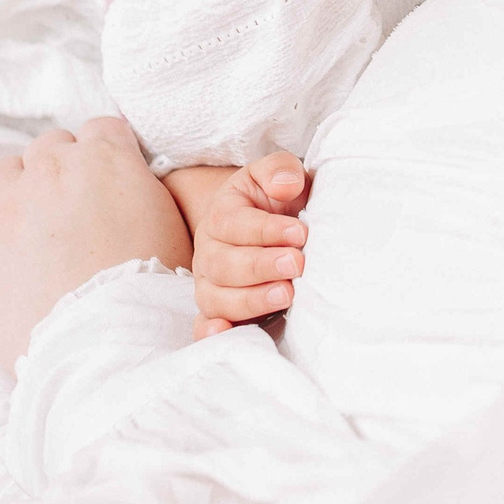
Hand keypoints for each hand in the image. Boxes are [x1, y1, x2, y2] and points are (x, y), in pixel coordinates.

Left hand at [0, 118, 193, 371]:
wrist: (105, 342)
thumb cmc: (150, 290)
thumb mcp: (171, 224)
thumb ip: (142, 191)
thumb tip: (129, 187)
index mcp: (106, 158)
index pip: (102, 129)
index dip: (109, 155)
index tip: (111, 181)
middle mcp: (52, 169)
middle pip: (51, 146)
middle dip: (63, 171)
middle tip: (77, 211)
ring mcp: (8, 205)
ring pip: (4, 172)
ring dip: (18, 191)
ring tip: (33, 229)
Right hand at [191, 150, 310, 336]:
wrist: (264, 222)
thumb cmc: (273, 200)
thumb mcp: (276, 174)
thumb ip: (279, 170)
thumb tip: (286, 184)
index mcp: (221, 214)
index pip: (234, 223)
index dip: (266, 229)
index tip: (300, 231)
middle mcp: (209, 251)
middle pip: (223, 264)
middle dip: (261, 265)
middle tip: (297, 263)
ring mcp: (209, 283)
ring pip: (216, 297)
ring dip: (251, 299)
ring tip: (287, 294)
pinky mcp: (217, 310)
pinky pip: (204, 325)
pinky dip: (212, 332)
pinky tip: (227, 333)